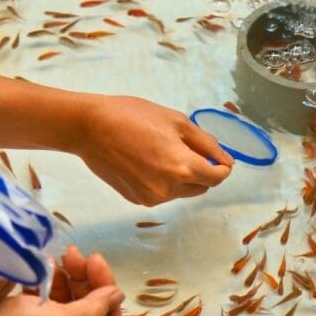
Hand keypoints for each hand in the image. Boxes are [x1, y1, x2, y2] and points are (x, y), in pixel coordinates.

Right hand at [0, 251, 123, 315]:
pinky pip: (45, 294)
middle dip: (85, 275)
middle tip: (71, 252)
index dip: (105, 286)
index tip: (92, 260)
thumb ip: (90, 310)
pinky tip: (39, 265)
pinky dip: (46, 278)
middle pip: (89, 303)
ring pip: (67, 296)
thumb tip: (118, 296)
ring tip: (55, 256)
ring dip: (66, 274)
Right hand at [74, 96, 232, 205]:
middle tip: (185, 148)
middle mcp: (169, 190)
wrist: (90, 127)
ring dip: (181, 177)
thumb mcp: (176, 121)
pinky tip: (145, 161)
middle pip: (200, 187)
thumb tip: (225, 161)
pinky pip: (160, 193)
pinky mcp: (136, 200)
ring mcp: (151, 198)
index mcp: (183, 168)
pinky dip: (162, 181)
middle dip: (201, 171)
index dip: (221, 167)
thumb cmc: (134, 116)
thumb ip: (205, 143)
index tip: (216, 156)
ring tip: (160, 151)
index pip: (217, 178)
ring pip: (180, 192)